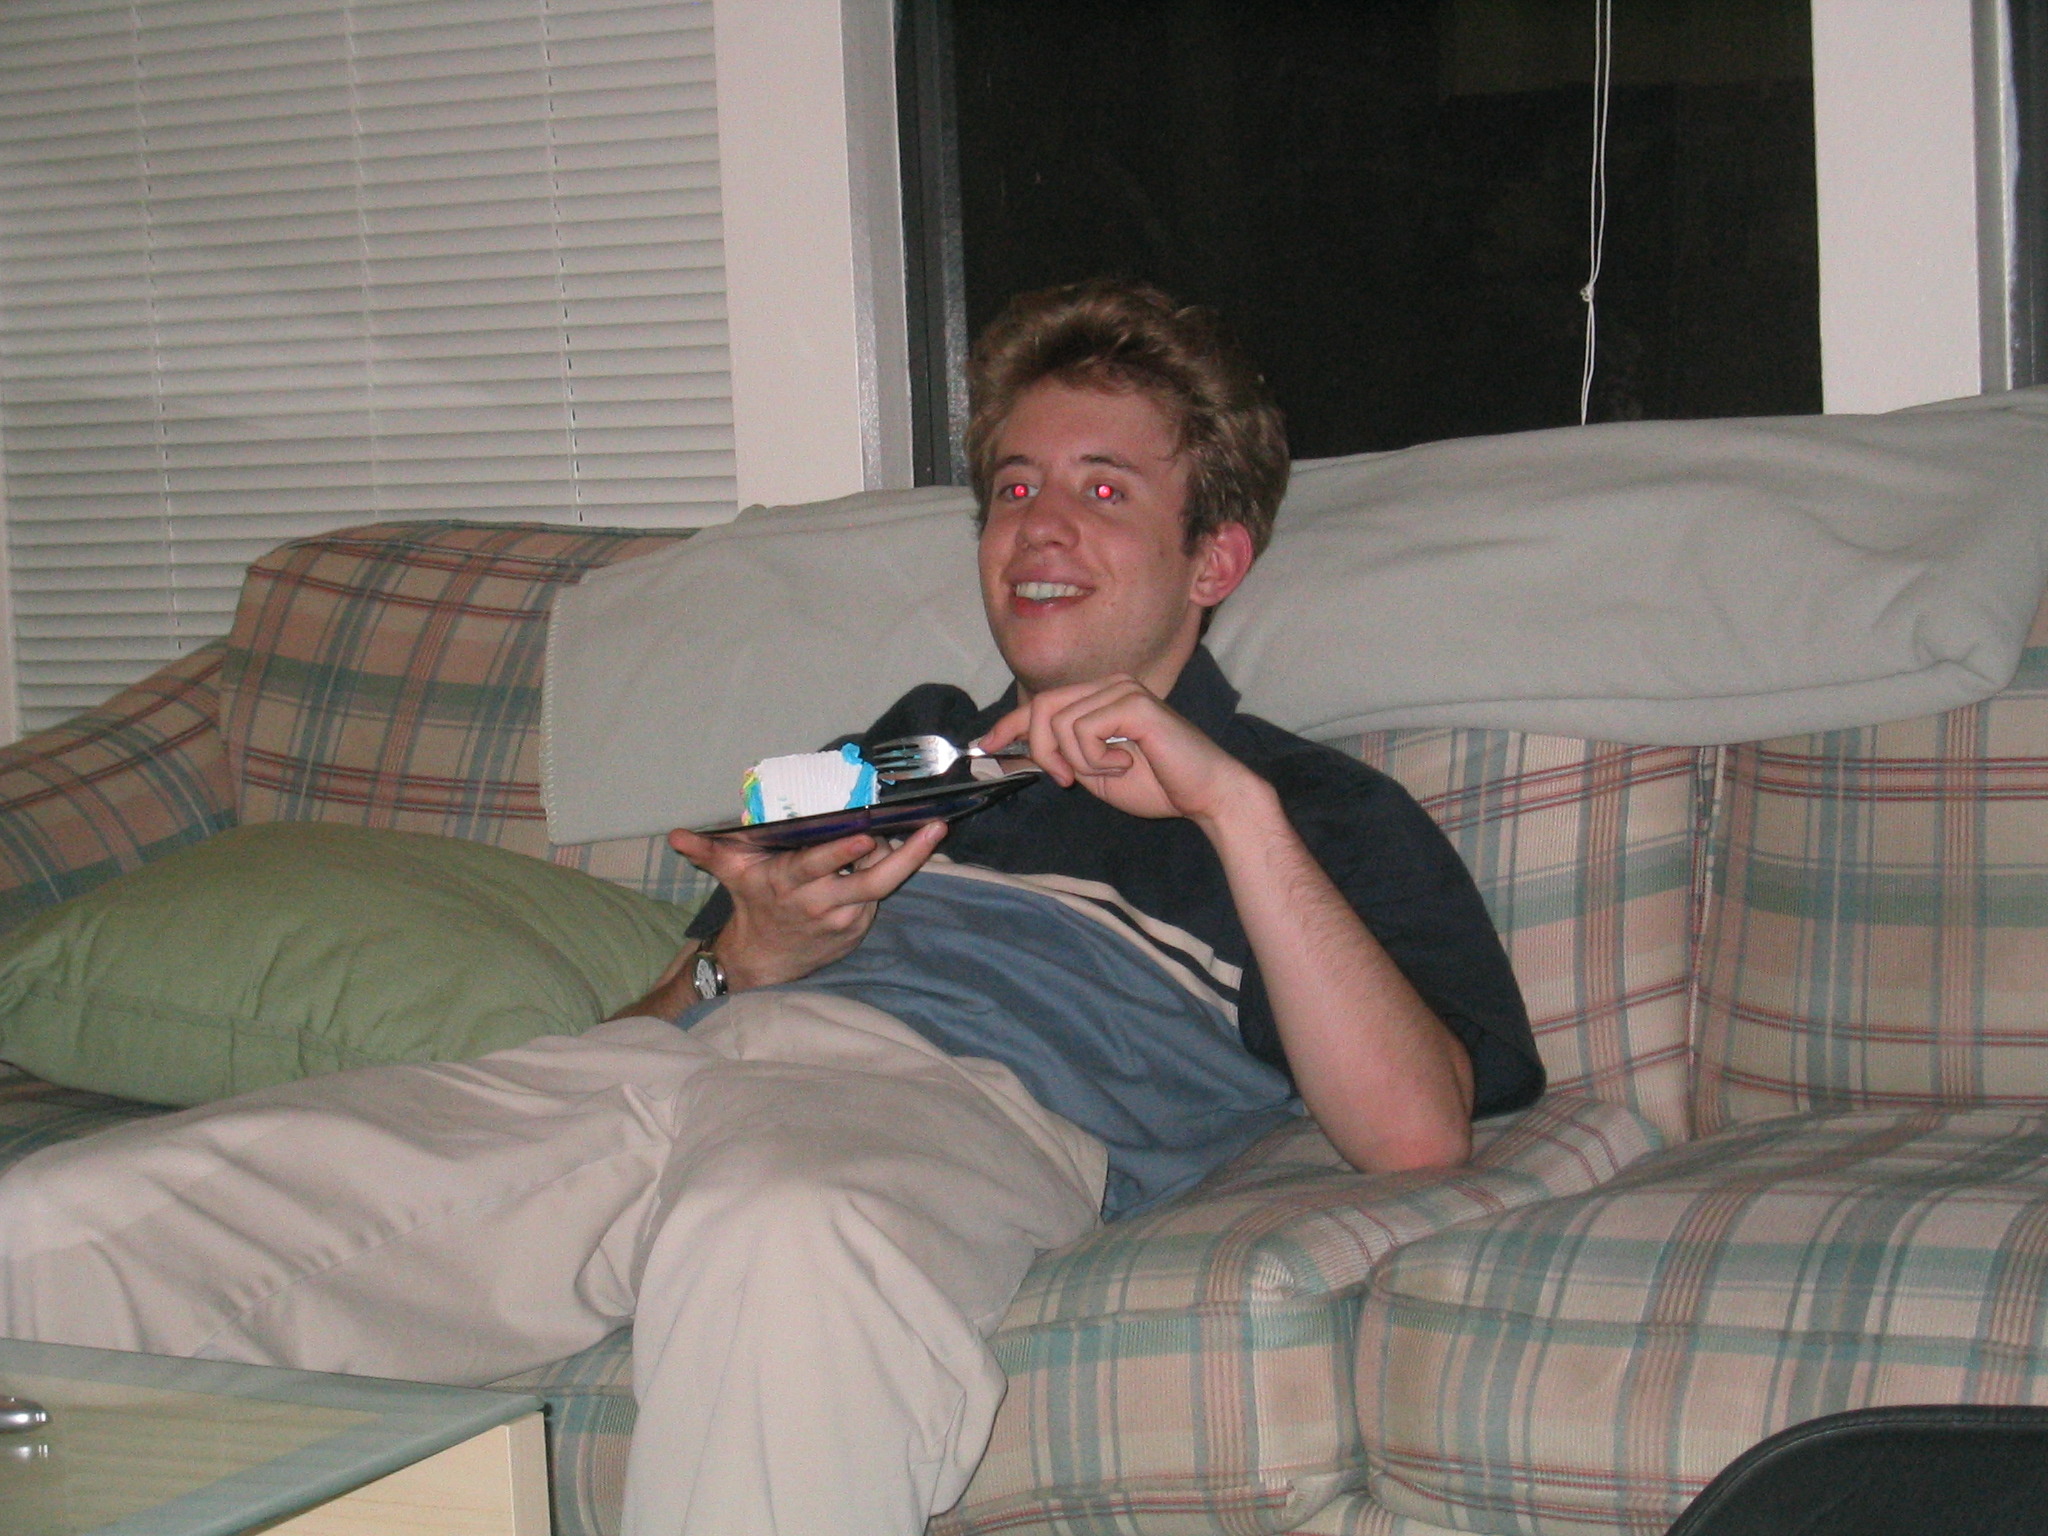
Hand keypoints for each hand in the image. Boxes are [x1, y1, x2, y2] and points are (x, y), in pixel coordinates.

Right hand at [666, 819, 947, 989]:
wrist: (763, 961)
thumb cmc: (752, 904)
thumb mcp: (731, 873)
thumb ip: (708, 850)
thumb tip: (675, 836)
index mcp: (791, 882)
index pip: (818, 864)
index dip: (842, 850)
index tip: (865, 833)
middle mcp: (821, 902)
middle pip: (872, 879)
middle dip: (907, 854)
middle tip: (934, 828)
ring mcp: (845, 919)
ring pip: (882, 886)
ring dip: (902, 859)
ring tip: (925, 830)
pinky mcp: (859, 929)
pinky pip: (879, 897)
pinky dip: (889, 874)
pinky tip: (904, 851)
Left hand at [978, 676, 1266, 829]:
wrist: (1205, 794)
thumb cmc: (1158, 784)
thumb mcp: (1093, 771)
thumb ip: (1061, 755)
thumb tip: (1014, 752)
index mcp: (1100, 697)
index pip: (1042, 702)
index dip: (1008, 724)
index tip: (986, 745)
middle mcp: (1110, 684)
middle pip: (1041, 707)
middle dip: (1041, 750)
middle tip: (1066, 780)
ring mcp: (1122, 689)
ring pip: (1059, 723)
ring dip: (1078, 760)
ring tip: (1112, 770)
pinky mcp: (1133, 702)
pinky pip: (1083, 731)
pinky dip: (1095, 759)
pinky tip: (1125, 763)